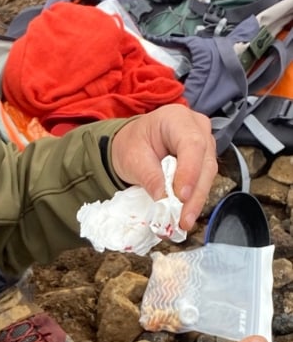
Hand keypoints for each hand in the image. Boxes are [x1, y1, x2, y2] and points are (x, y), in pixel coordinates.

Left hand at [110, 105, 217, 230]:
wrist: (135, 144)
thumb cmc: (133, 145)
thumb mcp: (133, 158)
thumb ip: (149, 176)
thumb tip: (164, 200)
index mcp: (177, 118)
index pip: (192, 144)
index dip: (190, 171)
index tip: (182, 196)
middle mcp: (197, 128)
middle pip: (205, 162)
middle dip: (196, 194)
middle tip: (184, 220)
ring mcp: (205, 144)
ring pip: (208, 174)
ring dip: (197, 201)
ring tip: (184, 223)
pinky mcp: (204, 161)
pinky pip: (203, 182)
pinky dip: (194, 200)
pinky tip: (184, 216)